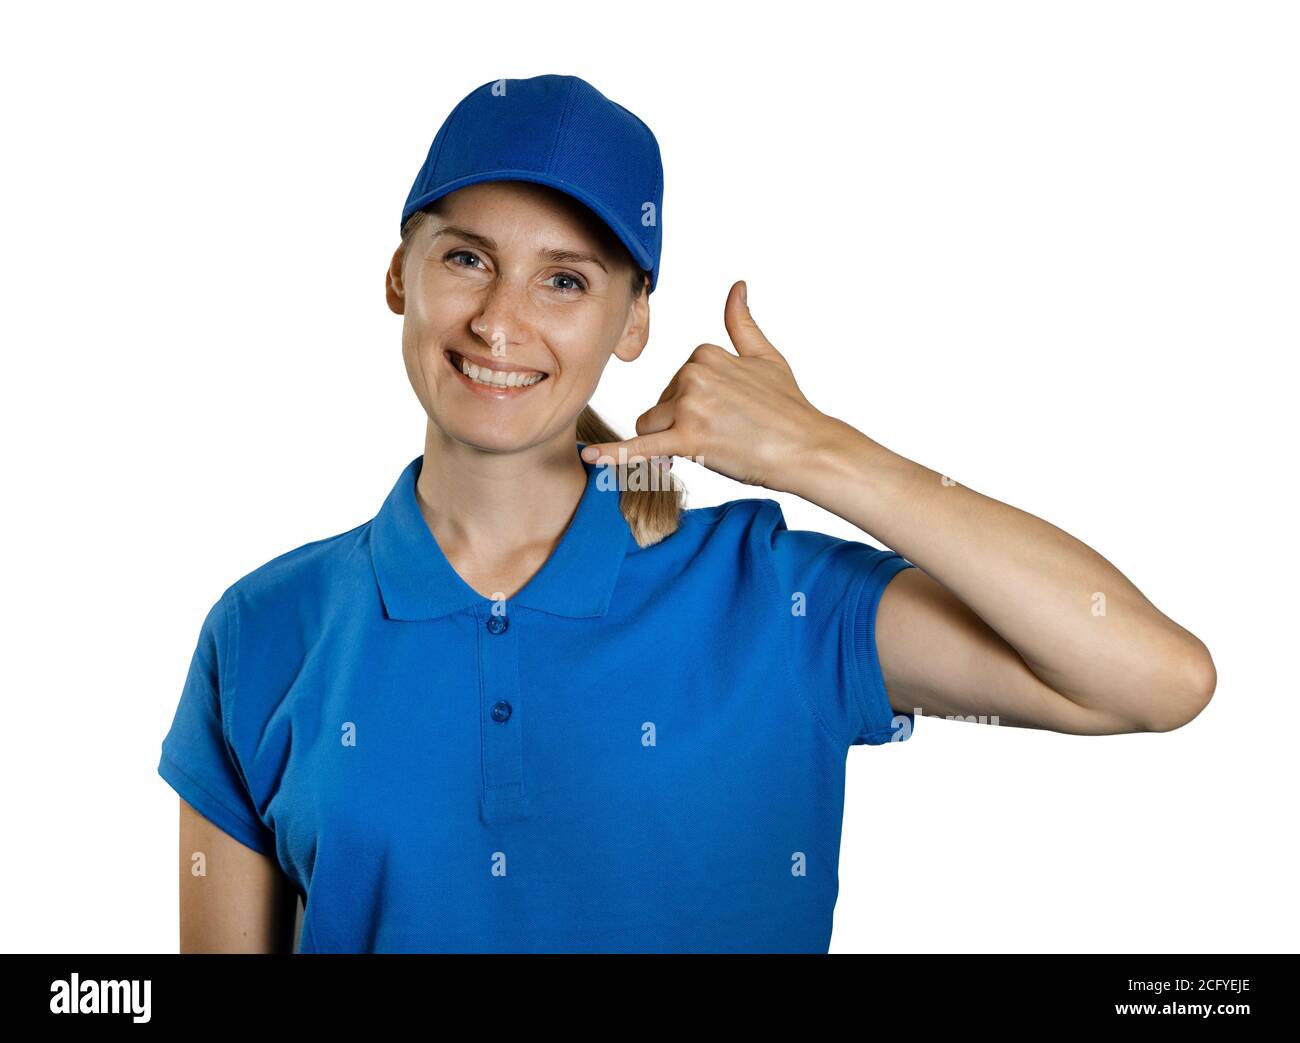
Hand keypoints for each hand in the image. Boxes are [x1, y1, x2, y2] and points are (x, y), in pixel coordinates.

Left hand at [579, 281, 834, 491]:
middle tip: (726, 433)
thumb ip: (742, 323)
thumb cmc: (788, 407)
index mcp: (705, 353)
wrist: (807, 447)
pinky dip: (614, 454)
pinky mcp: (689, 439)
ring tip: (716, 445)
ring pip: (653, 426)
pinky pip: (642, 447)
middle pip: (661, 405)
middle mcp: (693, 374)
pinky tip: (589, 457)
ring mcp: (690, 407)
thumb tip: (737, 286)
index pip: (675, 382)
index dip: (693, 403)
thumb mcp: (766, 357)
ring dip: (673, 441)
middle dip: (682, 423)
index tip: (725, 413)